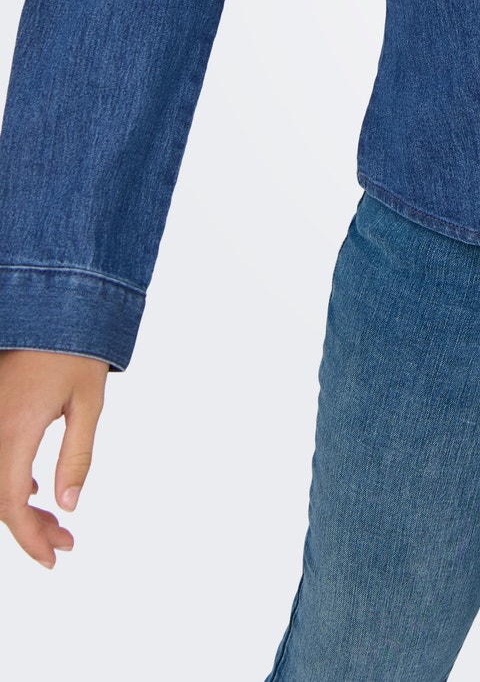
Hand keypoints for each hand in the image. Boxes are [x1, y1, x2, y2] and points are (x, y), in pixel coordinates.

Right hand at [0, 348, 108, 566]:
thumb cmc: (77, 350)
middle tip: (64, 544)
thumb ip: (76, 457)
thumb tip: (68, 506)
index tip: (53, 557)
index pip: (10, 502)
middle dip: (29, 528)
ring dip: (18, 507)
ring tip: (56, 524)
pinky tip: (31, 490)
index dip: (29, 537)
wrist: (55, 304)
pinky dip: (9, 482)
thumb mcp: (88, 403)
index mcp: (14, 429)